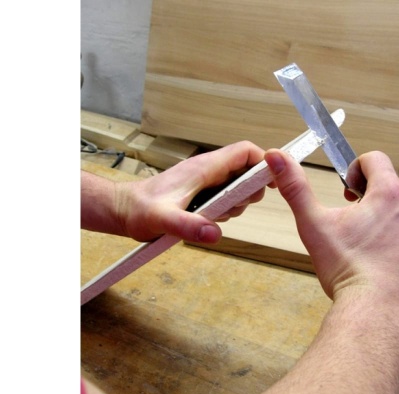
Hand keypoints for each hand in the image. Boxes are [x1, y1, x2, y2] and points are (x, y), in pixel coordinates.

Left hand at [115, 141, 266, 242]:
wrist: (123, 210)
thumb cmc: (140, 210)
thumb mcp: (163, 220)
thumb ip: (189, 226)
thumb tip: (215, 233)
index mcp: (204, 167)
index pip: (245, 152)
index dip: (264, 162)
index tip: (273, 182)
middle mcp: (208, 170)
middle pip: (247, 170)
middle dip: (251, 189)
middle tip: (238, 208)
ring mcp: (205, 181)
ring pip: (238, 185)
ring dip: (239, 202)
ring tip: (219, 215)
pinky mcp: (202, 192)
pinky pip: (227, 196)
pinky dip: (227, 208)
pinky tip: (211, 220)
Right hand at [264, 149, 398, 326]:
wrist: (377, 315)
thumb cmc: (348, 271)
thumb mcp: (314, 225)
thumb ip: (295, 187)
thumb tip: (276, 157)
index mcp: (389, 192)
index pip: (375, 160)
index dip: (357, 171)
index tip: (350, 193)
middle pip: (393, 190)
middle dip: (375, 203)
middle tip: (359, 231)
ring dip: (396, 224)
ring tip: (378, 252)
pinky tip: (397, 265)